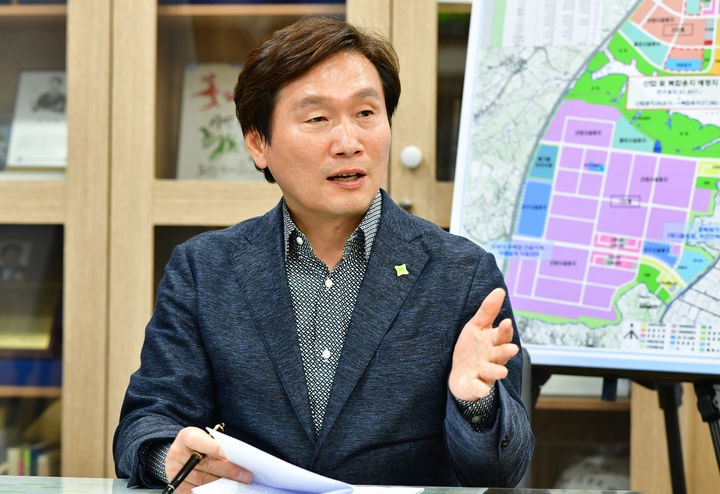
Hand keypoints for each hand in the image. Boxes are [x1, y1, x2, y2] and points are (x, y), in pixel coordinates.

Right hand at [165, 427, 251, 492]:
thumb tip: (238, 462)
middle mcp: (177, 454)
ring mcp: (175, 472)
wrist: (181, 456)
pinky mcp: (177, 487)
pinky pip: (196, 492)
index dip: (216, 449)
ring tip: (239, 485)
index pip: (200, 441)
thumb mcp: (206, 439)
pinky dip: (213, 492)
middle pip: (206, 465)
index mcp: (186, 437)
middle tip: (246, 476)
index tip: (232, 456)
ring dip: (223, 484)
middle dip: (228, 471)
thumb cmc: (200, 446)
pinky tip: (225, 491)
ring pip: (203, 481)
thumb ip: (218, 447)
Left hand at [448, 287, 518, 401]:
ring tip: (502, 373)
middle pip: (500, 354)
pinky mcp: (474, 385)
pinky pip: (478, 388)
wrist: (460, 375)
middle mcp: (491, 358)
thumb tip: (500, 289)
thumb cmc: (472, 348)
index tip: (506, 322)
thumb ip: (488, 311)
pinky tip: (482, 390)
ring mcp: (483, 373)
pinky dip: (480, 390)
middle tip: (512, 349)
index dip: (504, 330)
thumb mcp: (477, 327)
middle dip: (505, 352)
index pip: (501, 336)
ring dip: (497, 372)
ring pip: (492, 372)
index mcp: (492, 343)